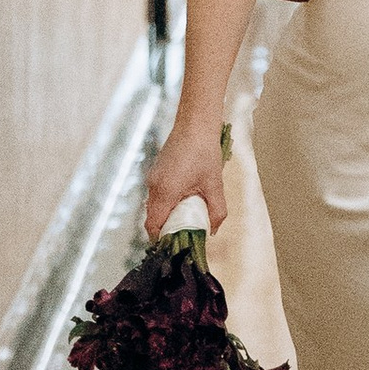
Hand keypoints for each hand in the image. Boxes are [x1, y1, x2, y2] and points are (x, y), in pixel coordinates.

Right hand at [144, 116, 227, 241]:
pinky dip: (166, 202)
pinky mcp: (156, 171)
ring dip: (167, 214)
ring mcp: (153, 177)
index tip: (173, 245)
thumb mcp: (215, 184)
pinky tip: (184, 199)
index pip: (153, 225)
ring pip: (154, 205)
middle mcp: (154, 186)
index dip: (161, 238)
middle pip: (152, 217)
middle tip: (184, 235)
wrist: (195, 124)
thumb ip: (216, 211)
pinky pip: (157, 194)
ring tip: (187, 217)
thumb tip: (212, 230)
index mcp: (165, 192)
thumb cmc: (205, 152)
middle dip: (166, 228)